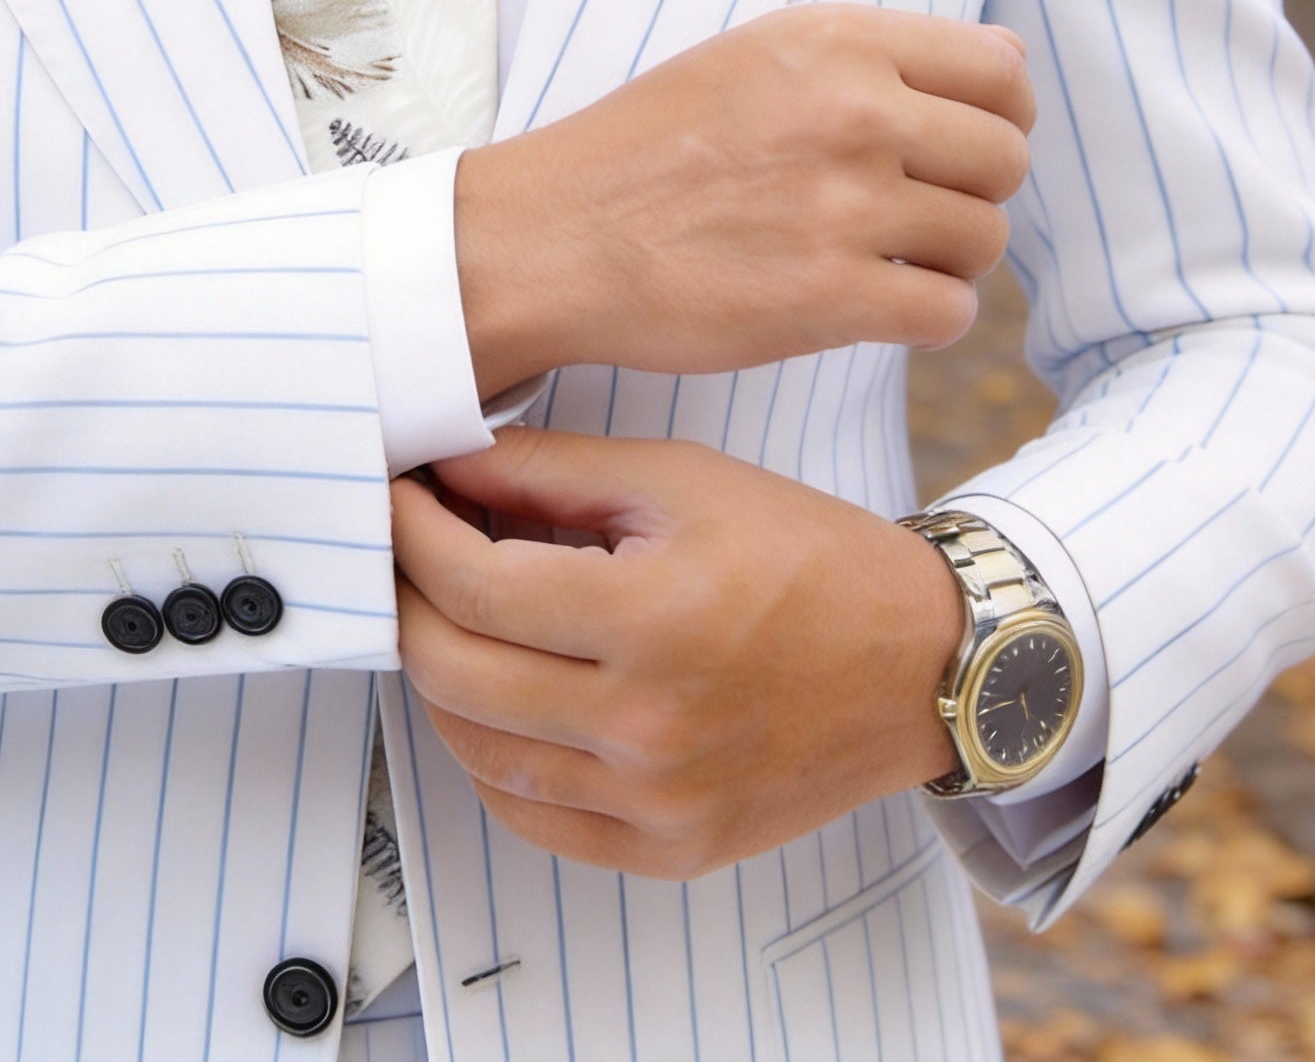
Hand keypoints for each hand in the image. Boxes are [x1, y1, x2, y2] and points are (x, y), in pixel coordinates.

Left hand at [393, 426, 964, 878]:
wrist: (921, 663)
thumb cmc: (806, 555)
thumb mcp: (681, 480)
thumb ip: (551, 473)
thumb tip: (447, 464)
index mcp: (654, 619)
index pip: (472, 587)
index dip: (410, 534)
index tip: (394, 496)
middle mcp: (648, 726)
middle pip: (452, 672)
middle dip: (404, 600)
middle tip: (401, 553)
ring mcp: (656, 802)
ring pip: (476, 750)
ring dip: (437, 675)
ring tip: (445, 614)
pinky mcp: (669, 849)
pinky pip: (530, 815)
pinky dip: (488, 754)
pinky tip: (493, 694)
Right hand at [456, 6, 1033, 399]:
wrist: (554, 238)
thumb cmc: (646, 149)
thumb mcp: (751, 55)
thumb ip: (875, 53)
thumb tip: (1013, 58)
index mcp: (835, 41)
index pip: (1003, 71)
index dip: (1000, 117)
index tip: (957, 148)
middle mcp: (851, 112)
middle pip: (1006, 160)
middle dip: (972, 193)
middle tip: (910, 214)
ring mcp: (844, 206)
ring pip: (984, 240)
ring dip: (947, 261)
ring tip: (882, 262)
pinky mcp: (830, 298)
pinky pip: (948, 312)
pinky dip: (926, 319)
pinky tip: (873, 307)